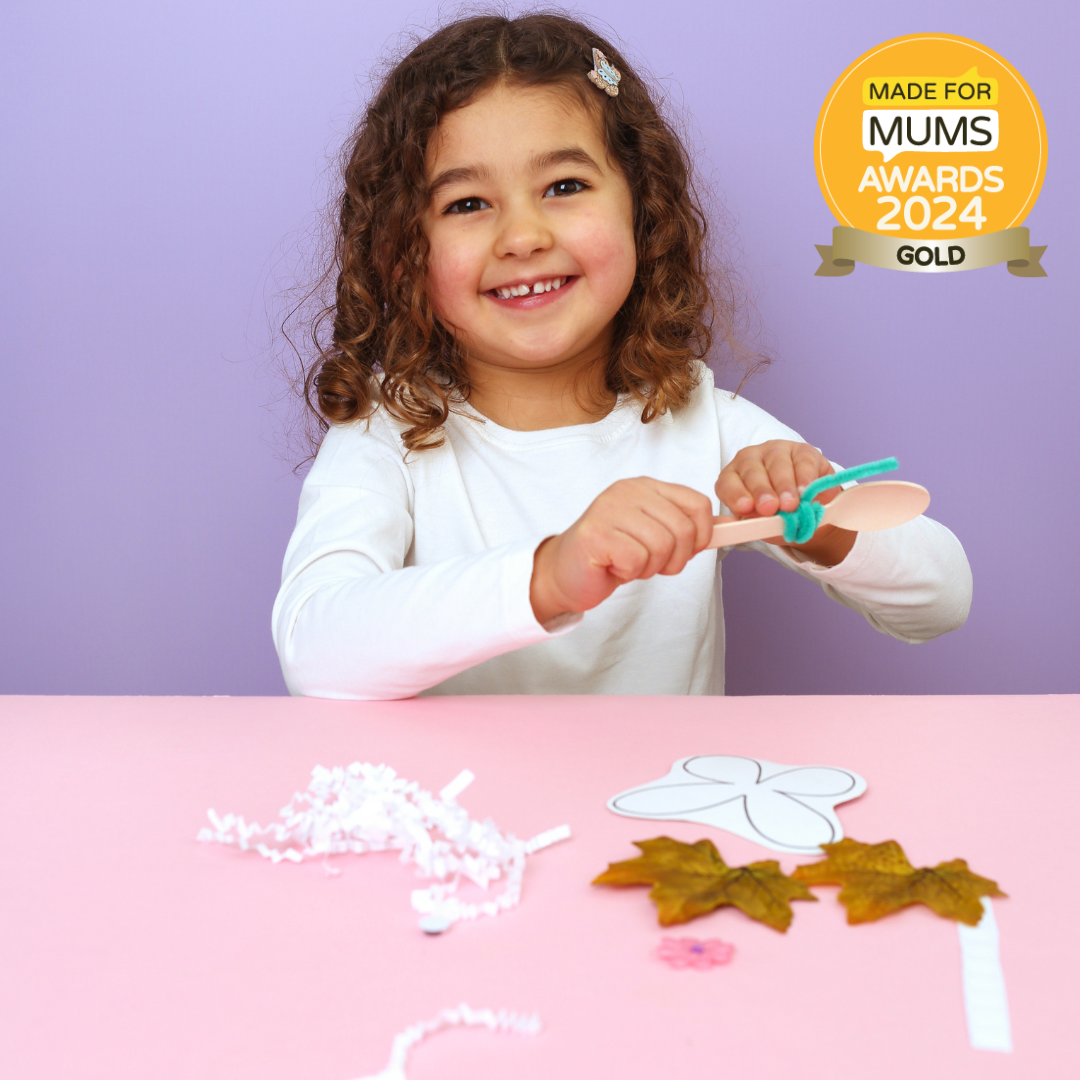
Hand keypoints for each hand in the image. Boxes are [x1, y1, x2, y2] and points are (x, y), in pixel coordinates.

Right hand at [530, 478, 714, 623]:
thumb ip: (688, 529)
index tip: (686, 551)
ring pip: (662, 545)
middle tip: (651, 564)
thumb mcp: (655, 536)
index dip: (702, 535)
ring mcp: (609, 509)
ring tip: (629, 564)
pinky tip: (614, 566)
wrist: (566, 574)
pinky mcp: (596, 533)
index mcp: (646, 487)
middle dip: (675, 558)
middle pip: (683, 529)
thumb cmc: (612, 555)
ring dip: (650, 567)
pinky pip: (637, 559)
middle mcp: (628, 491)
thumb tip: (730, 526)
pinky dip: (631, 572)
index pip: (697, 504)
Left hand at [714, 440, 855, 566]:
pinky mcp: (803, 451)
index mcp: (733, 477)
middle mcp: (751, 459)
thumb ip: (756, 523)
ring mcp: (777, 451)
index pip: (727, 483)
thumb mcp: (763, 522)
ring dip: (784, 486)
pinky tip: (805, 491)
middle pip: (751, 471)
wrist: (808, 506)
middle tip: (769, 508)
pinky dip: (804, 477)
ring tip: (790, 505)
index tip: (745, 508)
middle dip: (761, 491)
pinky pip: (803, 461)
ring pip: (777, 463)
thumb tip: (752, 525)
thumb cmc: (777, 514)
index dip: (735, 494)